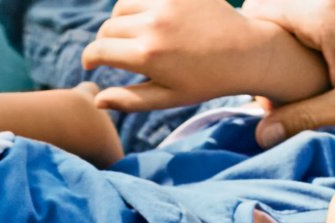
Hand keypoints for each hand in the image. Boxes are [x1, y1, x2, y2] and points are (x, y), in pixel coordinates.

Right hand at [82, 0, 327, 113]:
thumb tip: (97, 100)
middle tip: (114, 54)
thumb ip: (129, 100)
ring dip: (121, 22)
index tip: (91, 64)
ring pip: (121, 7)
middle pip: (107, 28)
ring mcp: (165, 2)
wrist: (245, 51)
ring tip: (133, 36)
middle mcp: (153, 25)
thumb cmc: (206, 81)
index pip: (99, 50)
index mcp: (147, 55)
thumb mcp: (168, 98)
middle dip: (105, 43)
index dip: (89, 59)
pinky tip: (149, 19)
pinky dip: (139, 5)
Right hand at [238, 0, 334, 145]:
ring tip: (297, 73)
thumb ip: (304, 118)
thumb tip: (261, 134)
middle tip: (272, 77)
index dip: (250, 43)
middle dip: (264, 37)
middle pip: (271, 3)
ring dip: (286, 32)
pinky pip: (317, 6)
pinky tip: (320, 60)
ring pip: (294, 4)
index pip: (258, 10)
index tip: (256, 77)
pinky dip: (308, 28)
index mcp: (326, 15)